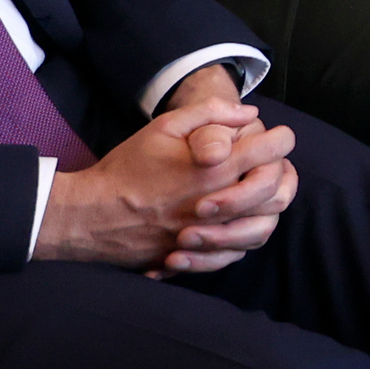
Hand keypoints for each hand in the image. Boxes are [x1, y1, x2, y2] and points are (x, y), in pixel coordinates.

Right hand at [35, 98, 297, 276]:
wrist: (88, 215)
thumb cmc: (126, 168)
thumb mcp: (164, 127)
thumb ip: (210, 113)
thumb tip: (249, 113)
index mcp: (212, 169)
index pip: (272, 151)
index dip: (281, 138)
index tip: (276, 136)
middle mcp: (216, 204)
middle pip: (277, 192)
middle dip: (280, 173)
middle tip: (268, 165)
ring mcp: (206, 234)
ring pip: (262, 229)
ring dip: (266, 210)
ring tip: (256, 194)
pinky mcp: (193, 256)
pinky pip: (234, 255)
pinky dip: (242, 240)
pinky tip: (233, 224)